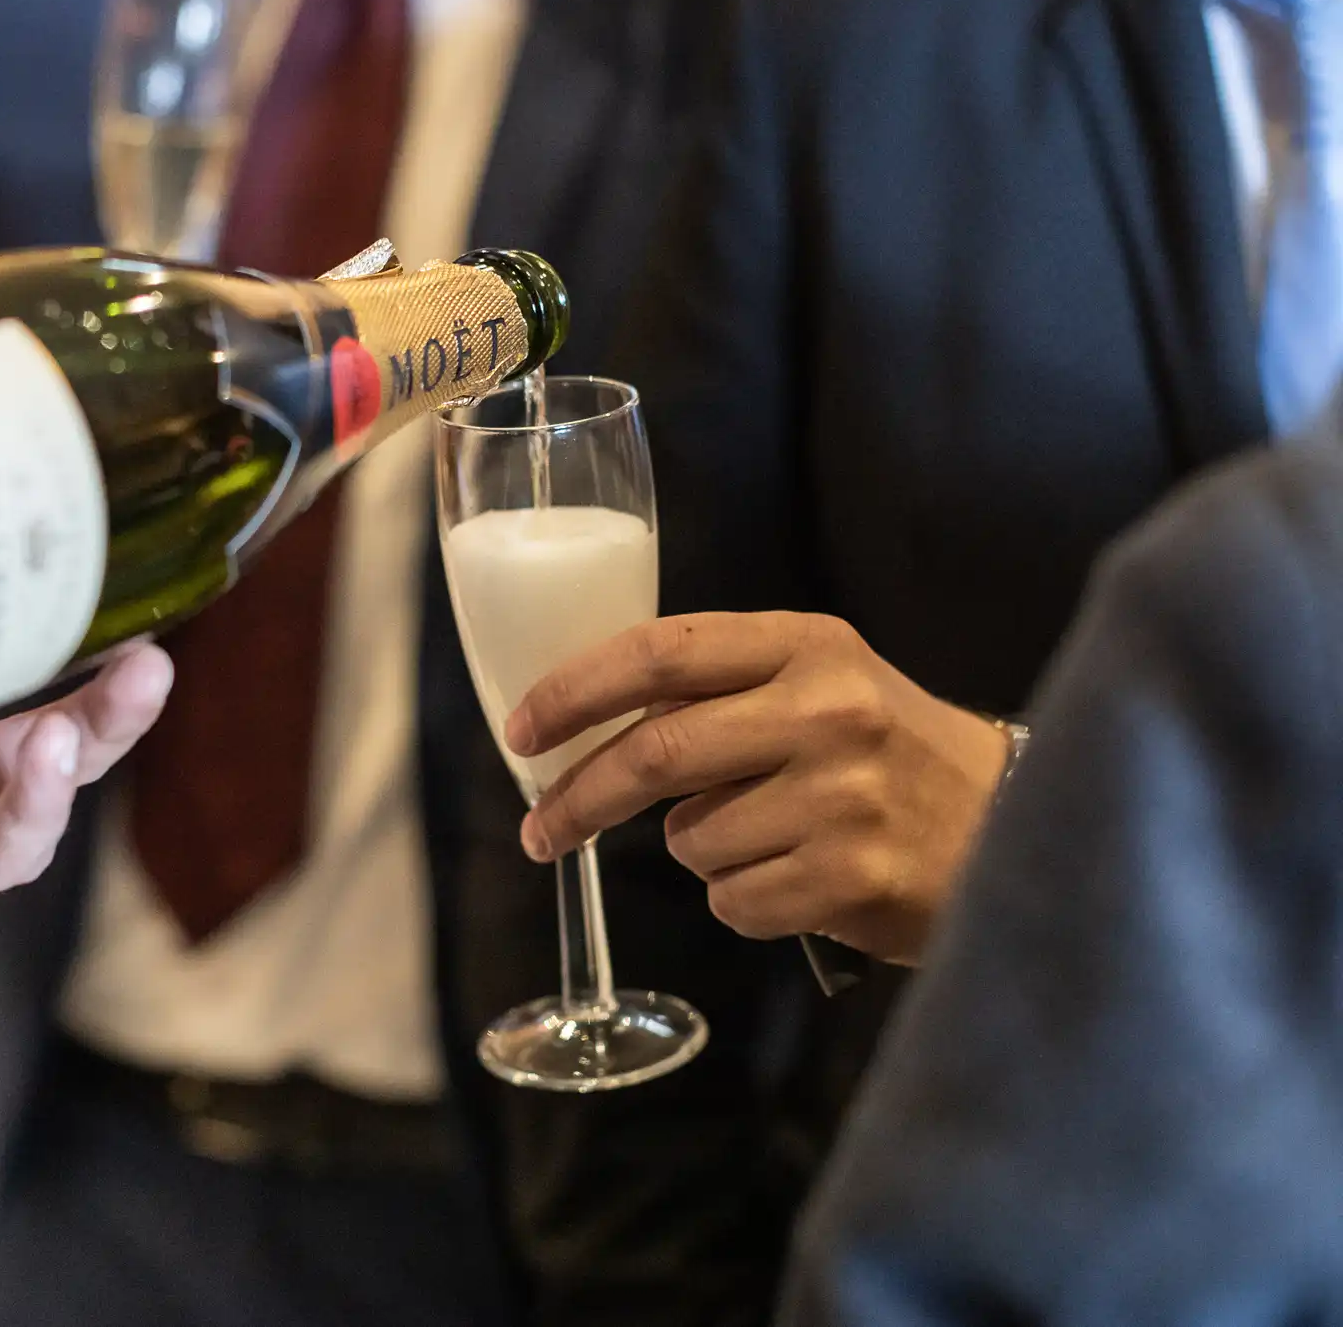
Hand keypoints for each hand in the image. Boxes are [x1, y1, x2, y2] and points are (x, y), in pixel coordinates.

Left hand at [507, 613, 1007, 963]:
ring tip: (771, 841)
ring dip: (699, 852)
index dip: (573, 692)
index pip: (660, 652)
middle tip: (539, 831)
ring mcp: (843, 797)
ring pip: (692, 841)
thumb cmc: (891, 754)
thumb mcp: (820, 683)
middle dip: (578, 799)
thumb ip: (720, 689)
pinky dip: (744, 901)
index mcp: (807, 645)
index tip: (520, 732)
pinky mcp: (853, 878)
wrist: (1026, 823)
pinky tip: (802, 882)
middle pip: (654, 755)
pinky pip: (734, 902)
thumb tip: (582, 722)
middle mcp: (827, 710)